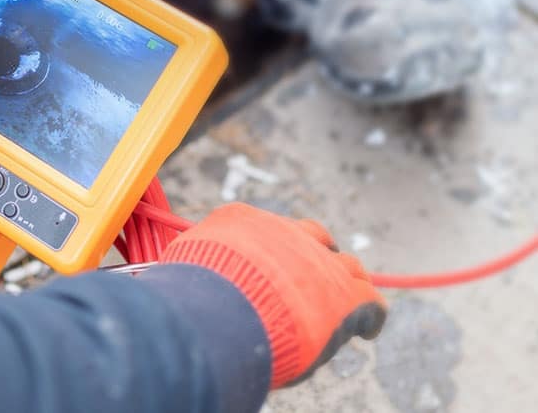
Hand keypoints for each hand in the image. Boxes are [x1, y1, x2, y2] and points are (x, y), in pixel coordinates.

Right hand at [161, 204, 386, 388]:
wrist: (222, 306)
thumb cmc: (194, 290)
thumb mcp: (183, 262)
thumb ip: (193, 261)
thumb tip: (178, 270)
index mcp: (243, 221)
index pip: (265, 228)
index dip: (272, 248)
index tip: (270, 265)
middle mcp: (285, 233)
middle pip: (312, 234)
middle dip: (315, 252)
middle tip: (313, 274)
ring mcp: (319, 262)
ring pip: (347, 264)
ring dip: (346, 279)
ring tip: (348, 294)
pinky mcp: (346, 296)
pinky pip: (371, 301)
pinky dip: (370, 315)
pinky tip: (369, 327)